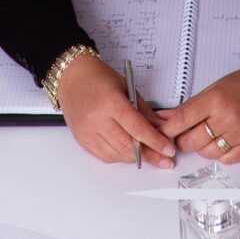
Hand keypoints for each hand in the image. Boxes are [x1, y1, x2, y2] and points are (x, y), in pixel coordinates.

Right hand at [56, 54, 176, 167]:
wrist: (72, 78)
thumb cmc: (98, 79)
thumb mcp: (127, 88)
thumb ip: (144, 111)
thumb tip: (161, 129)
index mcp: (110, 102)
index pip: (137, 128)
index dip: (155, 142)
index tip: (168, 150)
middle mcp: (97, 119)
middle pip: (128, 145)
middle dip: (149, 155)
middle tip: (163, 160)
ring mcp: (88, 132)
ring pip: (117, 154)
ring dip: (135, 158)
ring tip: (149, 156)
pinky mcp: (82, 140)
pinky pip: (105, 156)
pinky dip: (120, 157)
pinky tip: (130, 154)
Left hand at [156, 57, 239, 163]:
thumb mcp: (214, 88)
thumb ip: (189, 107)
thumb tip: (165, 118)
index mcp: (216, 100)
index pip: (182, 121)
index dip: (167, 131)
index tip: (160, 136)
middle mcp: (228, 117)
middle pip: (192, 142)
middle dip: (184, 141)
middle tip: (186, 136)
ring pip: (207, 153)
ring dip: (203, 148)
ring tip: (210, 134)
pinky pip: (225, 160)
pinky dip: (221, 154)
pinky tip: (224, 141)